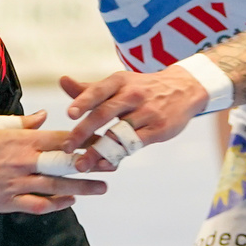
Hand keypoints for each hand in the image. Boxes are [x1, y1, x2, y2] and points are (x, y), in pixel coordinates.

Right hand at [0, 109, 107, 213]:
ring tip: (101, 188)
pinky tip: (69, 202)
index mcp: (21, 140)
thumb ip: (22, 123)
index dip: (84, 139)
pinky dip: (55, 205)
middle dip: (90, 164)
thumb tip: (43, 116)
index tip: (103, 139)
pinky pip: (37, 205)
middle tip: (112, 165)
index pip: (60, 139)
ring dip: (81, 188)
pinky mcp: (7, 202)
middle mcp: (23, 161)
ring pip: (56, 186)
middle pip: (64, 163)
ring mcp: (16, 183)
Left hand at [60, 67, 207, 154]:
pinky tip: (104, 164)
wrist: (183, 90)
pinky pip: (134, 145)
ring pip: (118, 133)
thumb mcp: (118, 83)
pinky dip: (118, 155)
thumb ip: (89, 88)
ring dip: (98, 151)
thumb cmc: (142, 88)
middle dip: (84, 131)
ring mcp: (147, 113)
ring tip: (82, 164)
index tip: (70, 114)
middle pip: (105, 113)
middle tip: (67, 147)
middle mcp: (133, 95)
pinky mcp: (158, 129)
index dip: (84, 102)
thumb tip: (62, 81)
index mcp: (119, 82)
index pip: (98, 91)